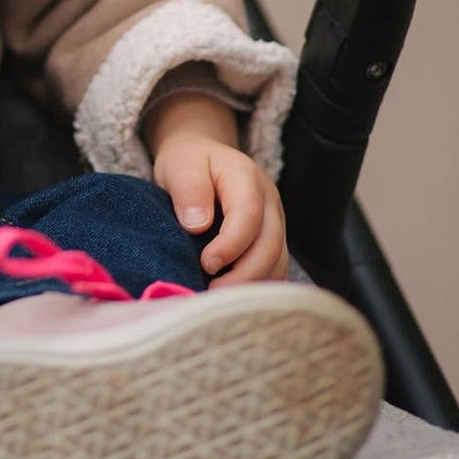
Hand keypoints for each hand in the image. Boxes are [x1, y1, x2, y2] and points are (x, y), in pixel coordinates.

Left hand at [145, 92, 288, 286]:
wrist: (202, 158)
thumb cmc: (188, 163)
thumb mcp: (180, 166)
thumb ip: (188, 189)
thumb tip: (197, 225)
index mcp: (245, 176)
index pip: (248, 214)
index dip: (230, 244)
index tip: (206, 264)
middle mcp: (269, 201)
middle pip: (270, 243)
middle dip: (244, 274)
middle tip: (212, 293)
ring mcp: (275, 221)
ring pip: (278, 260)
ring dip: (253, 284)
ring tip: (220, 300)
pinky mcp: (273, 240)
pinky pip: (276, 268)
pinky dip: (259, 285)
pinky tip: (235, 298)